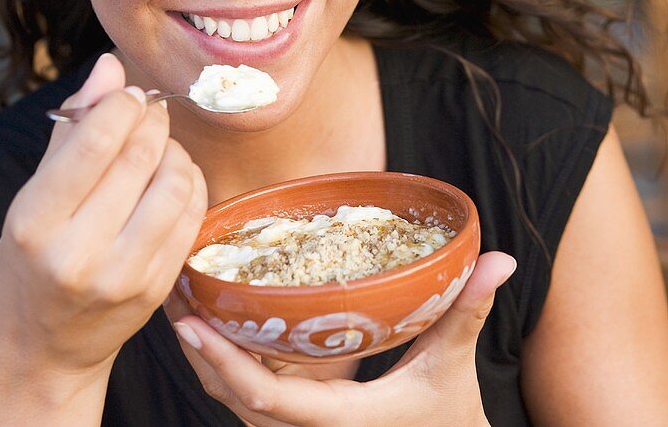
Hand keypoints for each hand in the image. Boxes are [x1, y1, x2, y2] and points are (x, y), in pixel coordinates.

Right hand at [0, 52, 207, 380]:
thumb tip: (110, 66)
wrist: (45, 347)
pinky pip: (193, 213)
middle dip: (152, 119)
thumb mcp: (35, 193)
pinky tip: (174, 175)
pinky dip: (191, 180)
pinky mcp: (158, 288)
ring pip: (175, 181)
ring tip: (159, 146)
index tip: (128, 95)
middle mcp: (78, 253)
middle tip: (149, 110)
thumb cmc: (34, 257)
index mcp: (36, 222)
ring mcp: (124, 275)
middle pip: (140, 156)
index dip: (123, 103)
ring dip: (174, 149)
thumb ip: (73, 127)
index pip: (97, 141)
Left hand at [173, 251, 514, 426]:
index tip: (191, 323)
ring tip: (183, 300)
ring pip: (237, 403)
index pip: (266, 400)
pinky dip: (228, 366)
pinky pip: (253, 400)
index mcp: (340, 422)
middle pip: (233, 401)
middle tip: (173, 294)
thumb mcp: (456, 366)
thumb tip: (498, 260)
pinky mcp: (304, 424)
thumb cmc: (451, 422)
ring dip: (206, 357)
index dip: (223, 364)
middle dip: (199, 352)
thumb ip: (468, 312)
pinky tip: (220, 323)